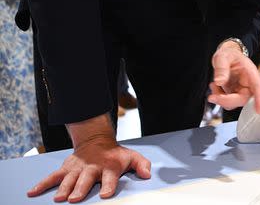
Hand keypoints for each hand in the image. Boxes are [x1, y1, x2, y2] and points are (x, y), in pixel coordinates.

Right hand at [27, 114, 150, 202]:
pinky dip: (42, 184)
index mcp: (109, 167)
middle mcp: (92, 168)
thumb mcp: (132, 156)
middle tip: (75, 198)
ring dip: (63, 188)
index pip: (109, 178)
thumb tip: (147, 175)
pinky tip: (32, 192)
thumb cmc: (115, 155)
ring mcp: (77, 168)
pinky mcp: (66, 169)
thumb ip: (142, 165)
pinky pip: (52, 177)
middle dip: (80, 189)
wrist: (96, 140)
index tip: (105, 195)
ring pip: (68, 179)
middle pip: (85, 179)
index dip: (108, 186)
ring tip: (58, 198)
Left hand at [208, 41, 259, 112]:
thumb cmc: (229, 54)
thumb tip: (220, 81)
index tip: (259, 110)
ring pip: (234, 103)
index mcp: (251, 73)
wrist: (226, 55)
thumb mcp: (223, 57)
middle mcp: (248, 83)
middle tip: (212, 96)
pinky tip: (215, 86)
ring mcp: (241, 90)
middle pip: (243, 99)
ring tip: (214, 85)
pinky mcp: (234, 94)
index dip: (259, 99)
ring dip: (220, 99)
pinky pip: (227, 102)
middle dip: (226, 100)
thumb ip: (222, 68)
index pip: (257, 87)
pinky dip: (218, 97)